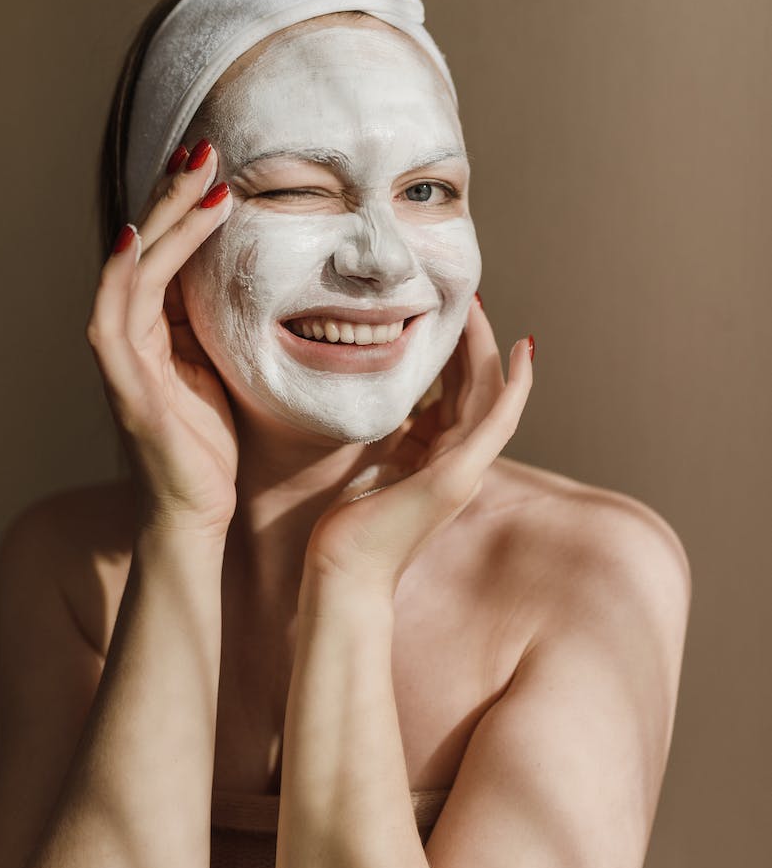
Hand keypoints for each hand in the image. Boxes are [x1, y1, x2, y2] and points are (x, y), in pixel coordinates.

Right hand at [86, 139, 237, 536]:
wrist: (199, 508)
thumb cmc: (213, 441)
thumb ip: (218, 323)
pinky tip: (141, 237)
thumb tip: (250, 278)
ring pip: (133, 267)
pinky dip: (126, 274)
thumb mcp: (223, 365)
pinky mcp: (125, 381)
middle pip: (146, 245)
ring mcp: (122, 354)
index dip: (186, 203)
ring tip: (196, 176)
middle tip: (205, 146)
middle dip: (173, 193)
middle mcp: (132, 329)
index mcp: (158, 324)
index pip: (167, 249)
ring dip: (162, 219)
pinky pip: (117, 316)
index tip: (218, 162)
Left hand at [302, 298, 533, 594]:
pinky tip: (524, 349)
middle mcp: (460, 461)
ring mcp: (465, 469)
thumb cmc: (352, 525)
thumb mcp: (377, 464)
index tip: (449, 315)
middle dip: (474, 339)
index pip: (460, 393)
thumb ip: (398, 436)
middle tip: (466, 296)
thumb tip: (401, 401)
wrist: (343, 571)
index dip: (460, 351)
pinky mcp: (458, 475)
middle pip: (478, 386)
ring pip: (489, 394)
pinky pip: (499, 420)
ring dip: (487, 346)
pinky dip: (517, 384)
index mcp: (440, 457)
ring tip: (478, 305)